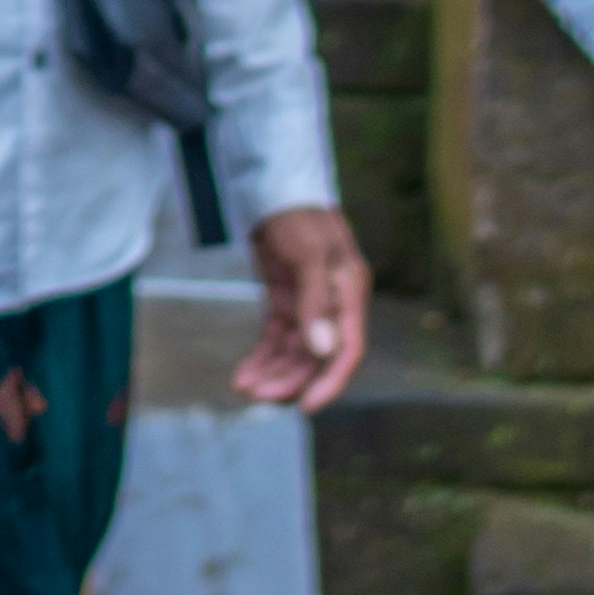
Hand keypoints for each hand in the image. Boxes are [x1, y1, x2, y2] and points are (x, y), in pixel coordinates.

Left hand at [228, 205, 365, 411]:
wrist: (272, 188)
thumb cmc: (298, 213)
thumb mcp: (309, 252)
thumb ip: (315, 300)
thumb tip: (322, 349)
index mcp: (349, 293)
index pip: (347, 349)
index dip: (330, 382)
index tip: (306, 406)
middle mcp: (332, 305)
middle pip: (316, 358)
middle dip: (288, 380)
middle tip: (258, 396)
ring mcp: (308, 306)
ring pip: (294, 354)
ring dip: (272, 373)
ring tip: (244, 388)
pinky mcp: (286, 303)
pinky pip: (276, 340)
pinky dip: (262, 358)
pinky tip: (244, 373)